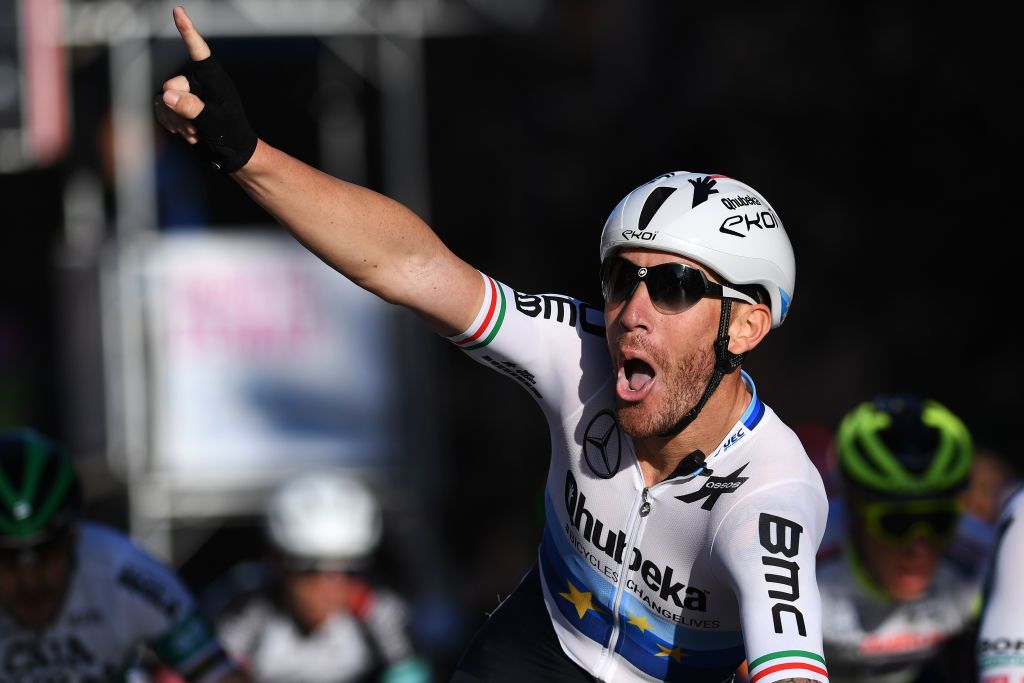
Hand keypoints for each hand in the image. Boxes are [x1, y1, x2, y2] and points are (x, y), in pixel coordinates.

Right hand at [154, 5, 257, 172]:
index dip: (188, 30)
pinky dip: (171, 124)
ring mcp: (187, 95)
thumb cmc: (231, 133)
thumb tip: (167, 95)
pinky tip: (188, 135)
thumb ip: (192, 108)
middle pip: (172, 85)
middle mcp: (198, 83)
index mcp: (214, 79)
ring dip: (176, 120)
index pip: (199, 51)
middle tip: (196, 127)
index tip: (178, 10)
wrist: (232, 153)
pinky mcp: (178, 107)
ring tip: (195, 133)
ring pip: (163, 100)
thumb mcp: (215, 121)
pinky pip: (161, 110)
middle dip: (179, 108)